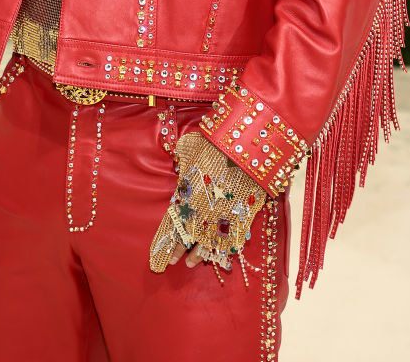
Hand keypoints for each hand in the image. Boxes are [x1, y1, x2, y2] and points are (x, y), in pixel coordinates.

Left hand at [149, 132, 265, 277]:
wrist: (242, 149)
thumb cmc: (214, 146)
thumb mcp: (191, 151)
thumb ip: (184, 162)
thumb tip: (179, 164)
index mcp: (189, 198)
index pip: (177, 227)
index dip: (172, 245)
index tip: (167, 258)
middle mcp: (203, 211)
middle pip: (191, 238)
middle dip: (184, 252)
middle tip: (180, 264)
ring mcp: (222, 216)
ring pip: (209, 242)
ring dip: (201, 254)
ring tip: (193, 263)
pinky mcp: (241, 217)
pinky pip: (231, 238)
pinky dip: (225, 248)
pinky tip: (220, 254)